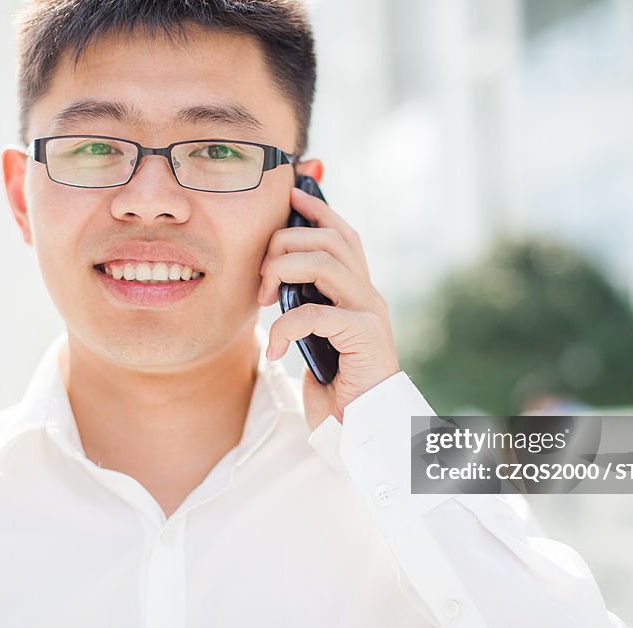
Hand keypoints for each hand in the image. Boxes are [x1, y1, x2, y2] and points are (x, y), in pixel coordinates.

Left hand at [258, 186, 400, 430]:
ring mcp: (370, 313)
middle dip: (287, 242)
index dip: (318, 208)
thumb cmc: (334, 387)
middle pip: (332, 238)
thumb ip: (306, 306)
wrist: (359, 430)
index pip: (343, 233)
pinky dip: (286, 327)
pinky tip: (277, 351)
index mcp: (358, 292)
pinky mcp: (366, 336)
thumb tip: (276, 279)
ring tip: (264, 299)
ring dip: (284, 271)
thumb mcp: (314, 338)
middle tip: (262, 273)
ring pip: (326, 262)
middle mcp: (369, 295)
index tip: (291, 192)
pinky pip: (316, 312)